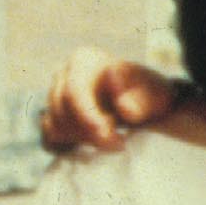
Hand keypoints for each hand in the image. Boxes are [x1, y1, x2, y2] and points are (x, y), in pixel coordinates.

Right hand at [38, 47, 182, 153]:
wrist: (143, 102)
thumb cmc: (148, 94)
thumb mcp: (155, 96)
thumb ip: (141, 102)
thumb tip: (123, 106)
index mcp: (83, 60)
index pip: (75, 92)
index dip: (90, 119)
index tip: (113, 140)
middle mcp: (63, 73)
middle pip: (62, 111)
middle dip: (90, 134)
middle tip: (119, 145)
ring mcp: (54, 94)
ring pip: (56, 125)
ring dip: (83, 139)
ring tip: (113, 138)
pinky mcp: (53, 115)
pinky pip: (50, 134)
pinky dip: (71, 143)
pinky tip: (95, 141)